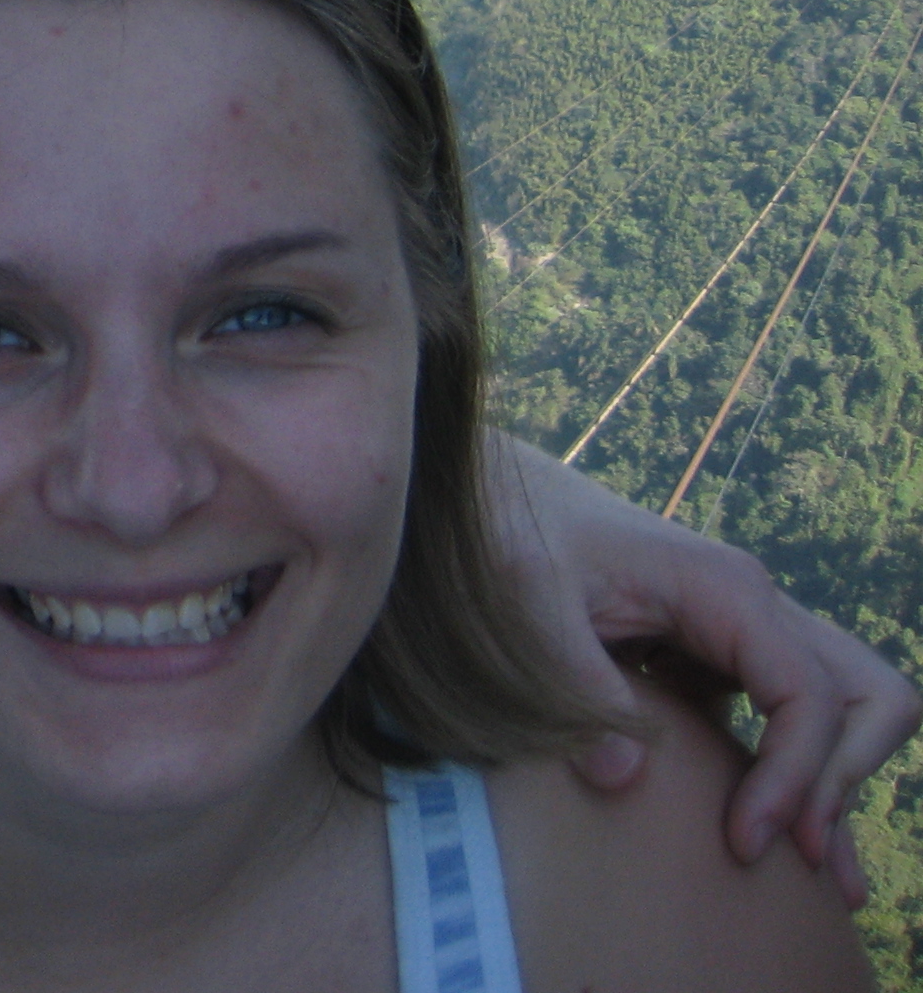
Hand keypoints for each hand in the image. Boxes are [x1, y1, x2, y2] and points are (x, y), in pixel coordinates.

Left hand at [486, 432, 916, 905]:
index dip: (795, 775)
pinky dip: (797, 772)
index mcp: (725, 590)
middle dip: (846, 775)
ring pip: (844, 707)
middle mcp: (754, 608)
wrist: (499, 491)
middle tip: (796, 853)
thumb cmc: (514, 531)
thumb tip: (624, 779)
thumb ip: (575, 679)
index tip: (747, 840)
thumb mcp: (529, 597)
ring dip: (838, 780)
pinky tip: (784, 837)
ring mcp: (743, 633)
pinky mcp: (717, 658)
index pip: (809, 695)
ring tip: (819, 874)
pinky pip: (787, 717)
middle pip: (868, 694)